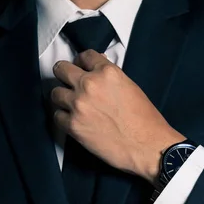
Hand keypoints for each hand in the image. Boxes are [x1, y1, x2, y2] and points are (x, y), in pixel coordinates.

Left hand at [50, 50, 185, 183]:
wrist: (148, 147)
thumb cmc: (145, 121)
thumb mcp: (131, 88)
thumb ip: (111, 78)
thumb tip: (98, 74)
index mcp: (107, 72)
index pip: (84, 56)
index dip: (82, 63)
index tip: (81, 69)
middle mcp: (90, 85)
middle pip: (61, 69)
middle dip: (65, 75)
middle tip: (69, 83)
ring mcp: (79, 105)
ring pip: (55, 93)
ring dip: (63, 98)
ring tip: (72, 106)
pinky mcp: (73, 125)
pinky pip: (57, 116)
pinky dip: (64, 118)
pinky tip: (75, 121)